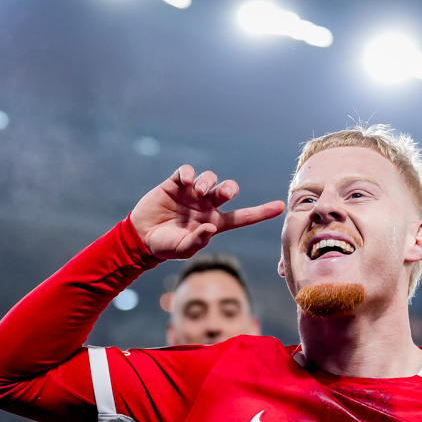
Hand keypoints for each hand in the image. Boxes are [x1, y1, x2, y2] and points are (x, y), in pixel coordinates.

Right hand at [130, 165, 284, 259]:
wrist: (141, 237)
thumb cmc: (165, 246)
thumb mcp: (182, 249)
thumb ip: (198, 241)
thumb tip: (210, 227)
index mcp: (214, 223)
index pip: (242, 217)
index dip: (261, 212)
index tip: (280, 207)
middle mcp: (207, 206)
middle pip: (228, 191)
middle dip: (228, 189)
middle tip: (218, 195)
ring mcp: (192, 193)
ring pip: (210, 178)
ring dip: (208, 181)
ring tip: (197, 191)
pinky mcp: (176, 184)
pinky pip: (188, 171)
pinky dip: (189, 173)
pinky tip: (185, 182)